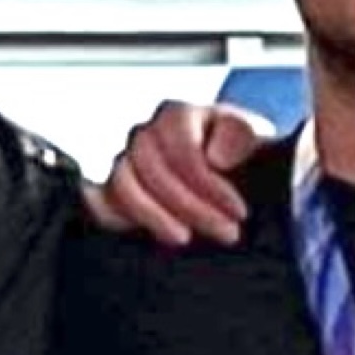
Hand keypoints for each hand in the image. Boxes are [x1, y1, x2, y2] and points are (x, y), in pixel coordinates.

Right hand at [89, 102, 270, 247]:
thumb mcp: (252, 139)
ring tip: (186, 238)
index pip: (182, 149)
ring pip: (124, 185)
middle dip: (191, 206)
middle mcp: (146, 135)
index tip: (238, 212)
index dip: (209, 184)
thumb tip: (216, 157)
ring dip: (155, 217)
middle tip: (227, 232)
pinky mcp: (115, 192)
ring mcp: (127, 162)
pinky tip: (141, 236)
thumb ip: (241, 136)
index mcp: (177, 116)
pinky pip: (102, 203)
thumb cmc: (239, 153)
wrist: (232, 174)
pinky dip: (118, 219)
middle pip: (152, 168)